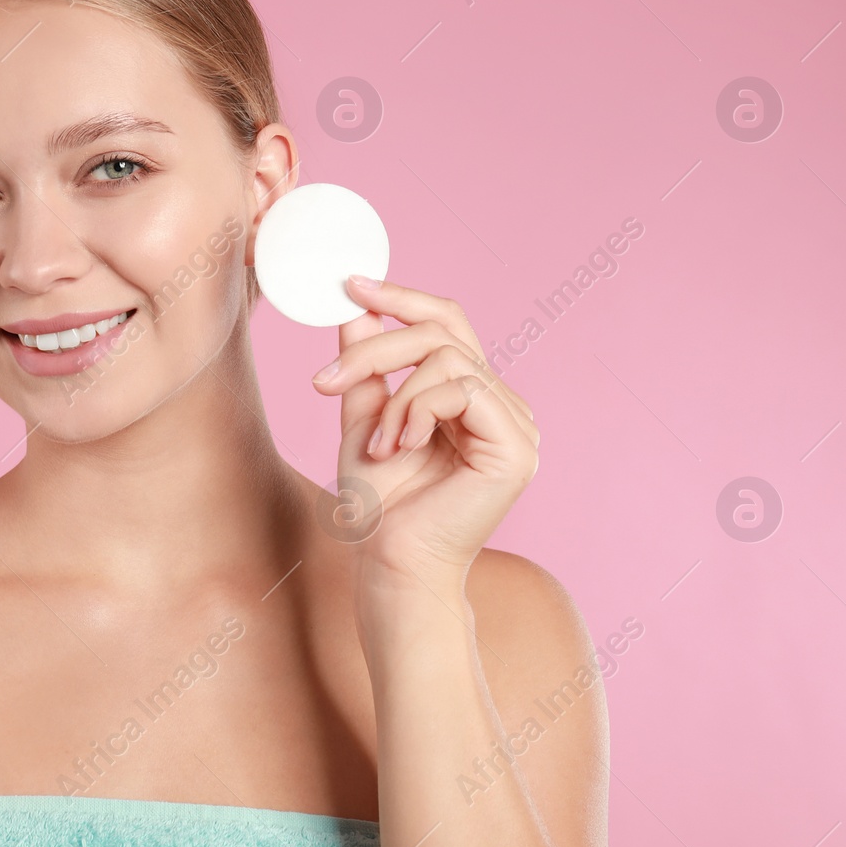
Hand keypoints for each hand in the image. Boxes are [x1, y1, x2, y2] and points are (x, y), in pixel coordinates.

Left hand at [311, 277, 539, 589]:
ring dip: (395, 396)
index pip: (447, 324)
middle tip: (329, 380)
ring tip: (379, 444)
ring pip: (447, 358)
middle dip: (378, 348)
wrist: (391, 562)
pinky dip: (416, 412)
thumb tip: (354, 305)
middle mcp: (502, 404)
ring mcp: (516, 424)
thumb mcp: (364, 417)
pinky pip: (461, 389)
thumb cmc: (380, 503)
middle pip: (444, 331)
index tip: (351, 284)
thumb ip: (366, 364)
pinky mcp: (516, 446)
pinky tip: (401, 448)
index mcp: (471, 396)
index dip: (403, 297)